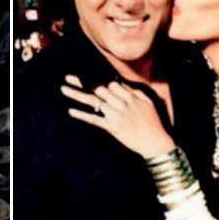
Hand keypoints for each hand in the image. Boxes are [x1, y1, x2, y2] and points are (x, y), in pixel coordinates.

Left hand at [60, 75, 174, 157]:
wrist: (154, 142)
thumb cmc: (153, 123)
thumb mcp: (147, 103)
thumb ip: (134, 92)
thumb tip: (121, 84)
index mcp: (129, 97)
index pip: (111, 84)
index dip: (99, 81)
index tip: (88, 77)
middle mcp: (121, 103)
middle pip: (99, 89)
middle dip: (83, 82)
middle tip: (69, 77)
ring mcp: (115, 115)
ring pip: (93, 101)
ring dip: (77, 95)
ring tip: (64, 88)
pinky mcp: (111, 127)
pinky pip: (94, 119)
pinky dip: (82, 115)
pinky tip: (71, 111)